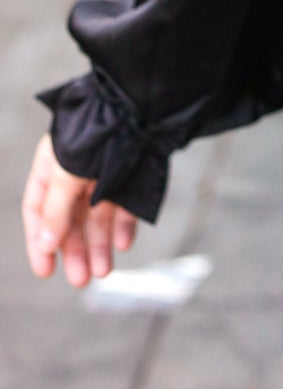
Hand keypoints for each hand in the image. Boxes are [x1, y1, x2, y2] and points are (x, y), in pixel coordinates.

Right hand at [21, 133, 138, 286]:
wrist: (138, 109)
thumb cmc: (95, 134)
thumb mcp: (65, 174)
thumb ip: (54, 210)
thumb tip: (46, 243)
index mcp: (52, 166)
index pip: (38, 210)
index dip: (40, 242)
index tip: (45, 271)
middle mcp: (77, 173)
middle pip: (71, 219)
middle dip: (76, 250)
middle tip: (81, 279)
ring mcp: (104, 174)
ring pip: (98, 217)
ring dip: (99, 245)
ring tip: (103, 271)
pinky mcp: (131, 176)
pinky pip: (124, 207)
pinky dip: (122, 226)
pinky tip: (123, 244)